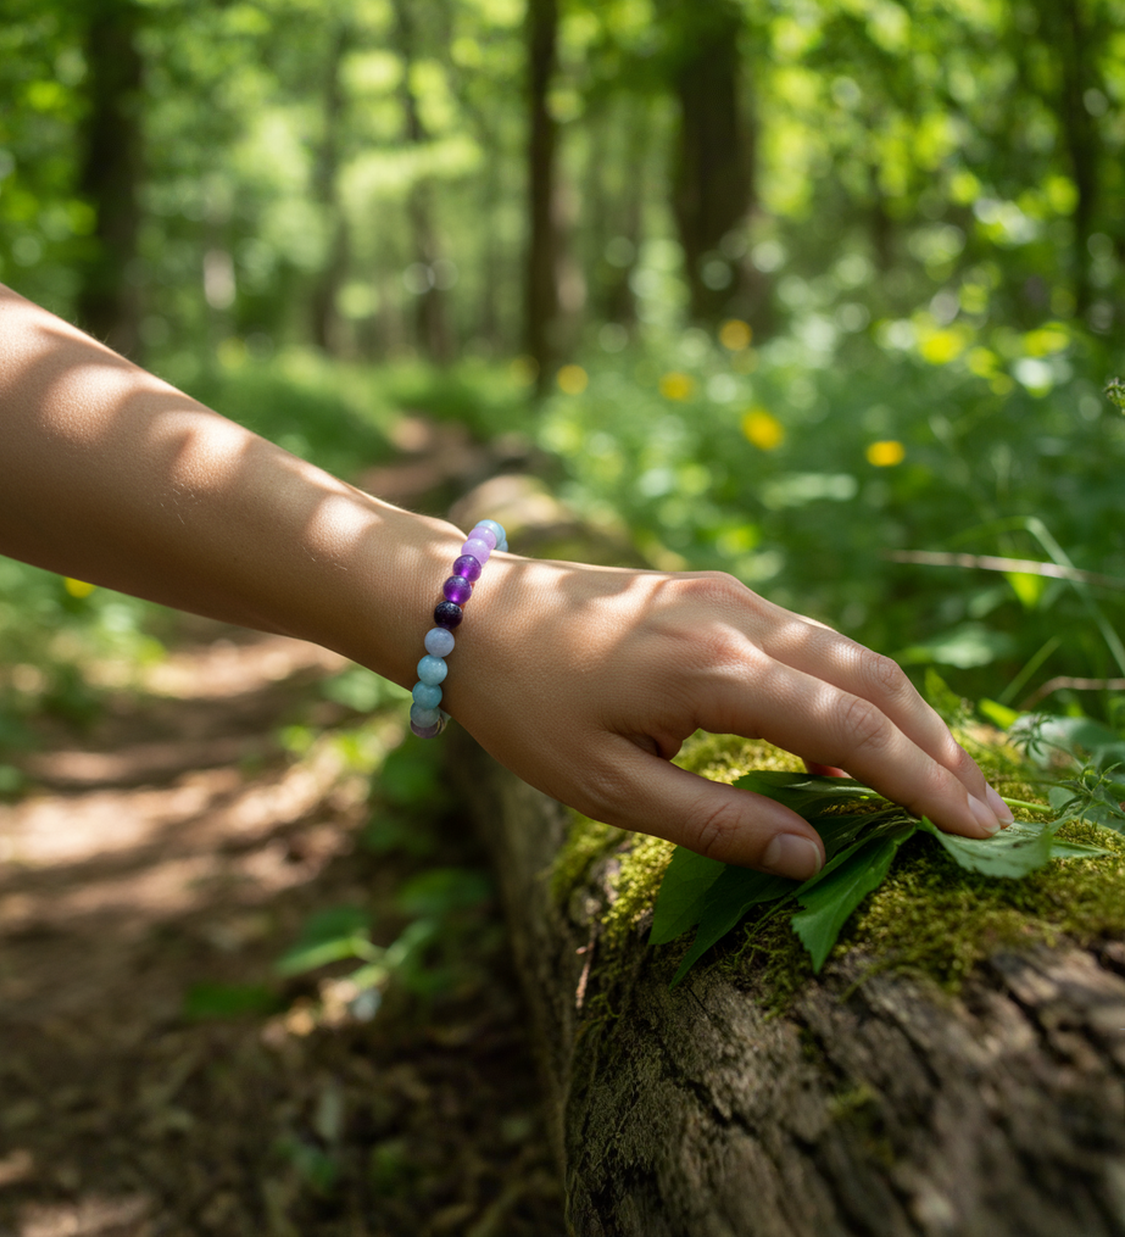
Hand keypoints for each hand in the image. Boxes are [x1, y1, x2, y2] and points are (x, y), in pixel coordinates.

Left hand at [450, 558, 1011, 880]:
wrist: (467, 615)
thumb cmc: (524, 707)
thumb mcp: (607, 787)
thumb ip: (714, 822)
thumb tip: (812, 857)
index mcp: (711, 669)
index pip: (851, 727)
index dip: (922, 781)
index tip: (977, 829)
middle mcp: (735, 618)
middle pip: (871, 677)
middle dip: (936, 747)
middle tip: (983, 814)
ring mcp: (726, 596)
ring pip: (844, 653)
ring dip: (899, 715)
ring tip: (937, 783)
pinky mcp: (711, 592)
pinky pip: (803, 642)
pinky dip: (845, 691)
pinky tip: (848, 744)